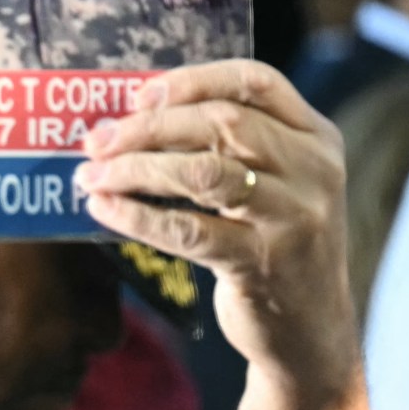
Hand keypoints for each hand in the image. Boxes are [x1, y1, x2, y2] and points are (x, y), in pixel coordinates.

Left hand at [77, 61, 355, 391]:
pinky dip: (138, 216)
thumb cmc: (274, 243)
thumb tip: (135, 116)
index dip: (193, 80)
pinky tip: (104, 209)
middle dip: (149, 127)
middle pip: (222, 123)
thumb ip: (229, 146)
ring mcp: (293, 218)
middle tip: (97, 141)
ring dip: (136, 168)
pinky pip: (189, 229)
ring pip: (202, 172)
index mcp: (316, 137)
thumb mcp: (275, 184)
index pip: (256, 81)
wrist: (310, 329)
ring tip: (92, 174)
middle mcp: (313, 171)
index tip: (139, 94)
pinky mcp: (262, 262)